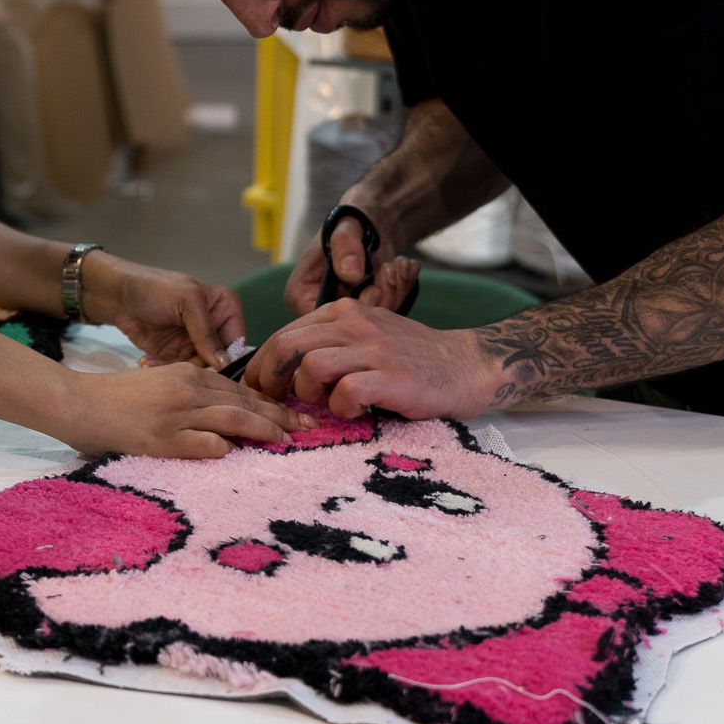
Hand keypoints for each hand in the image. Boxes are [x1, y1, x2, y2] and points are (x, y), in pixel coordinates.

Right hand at [53, 365, 317, 458]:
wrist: (79, 402)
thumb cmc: (119, 398)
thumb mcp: (162, 385)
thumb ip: (192, 395)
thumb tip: (225, 417)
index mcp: (189, 375)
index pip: (240, 389)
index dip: (270, 403)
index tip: (294, 415)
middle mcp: (188, 389)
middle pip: (243, 402)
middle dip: (279, 415)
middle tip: (307, 428)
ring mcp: (175, 414)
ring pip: (231, 418)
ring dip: (262, 429)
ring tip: (285, 440)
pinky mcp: (161, 437)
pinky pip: (200, 442)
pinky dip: (220, 447)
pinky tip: (235, 454)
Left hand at [84, 254, 245, 368]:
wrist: (119, 295)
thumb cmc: (155, 288)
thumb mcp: (186, 302)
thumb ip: (206, 333)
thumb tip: (224, 364)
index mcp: (226, 308)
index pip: (238, 342)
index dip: (228, 359)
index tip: (212, 370)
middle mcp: (214, 327)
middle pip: (219, 361)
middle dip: (198, 366)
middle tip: (178, 365)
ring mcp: (195, 342)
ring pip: (198, 369)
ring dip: (178, 368)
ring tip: (156, 360)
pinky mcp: (176, 354)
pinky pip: (180, 370)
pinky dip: (164, 368)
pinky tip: (148, 360)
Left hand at [243, 299, 497, 421]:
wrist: (465, 366)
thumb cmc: (409, 357)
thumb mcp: (366, 337)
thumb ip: (329, 344)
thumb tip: (281, 368)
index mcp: (344, 312)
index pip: (285, 332)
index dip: (262, 363)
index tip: (258, 386)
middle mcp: (355, 324)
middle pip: (287, 346)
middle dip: (269, 378)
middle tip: (274, 401)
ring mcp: (374, 349)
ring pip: (311, 367)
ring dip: (309, 393)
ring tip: (327, 404)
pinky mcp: (392, 377)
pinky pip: (346, 393)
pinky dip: (342, 408)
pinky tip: (356, 411)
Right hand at [282, 217, 421, 316]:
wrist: (369, 223)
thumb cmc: (348, 224)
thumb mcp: (345, 230)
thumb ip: (345, 247)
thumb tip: (351, 274)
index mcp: (300, 295)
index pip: (323, 321)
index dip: (354, 308)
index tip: (374, 285)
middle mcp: (319, 310)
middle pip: (352, 325)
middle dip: (381, 296)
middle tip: (392, 267)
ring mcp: (343, 314)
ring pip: (373, 321)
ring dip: (395, 290)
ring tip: (401, 262)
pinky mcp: (365, 312)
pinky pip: (387, 313)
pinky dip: (401, 289)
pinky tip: (407, 267)